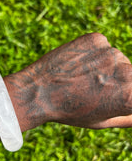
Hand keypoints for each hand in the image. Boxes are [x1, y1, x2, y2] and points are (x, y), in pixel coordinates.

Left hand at [7, 33, 131, 128]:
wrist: (38, 91)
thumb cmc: (69, 111)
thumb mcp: (102, 122)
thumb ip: (128, 118)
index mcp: (131, 95)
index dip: (123, 96)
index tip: (107, 97)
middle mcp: (127, 71)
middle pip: (130, 73)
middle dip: (117, 81)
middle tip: (92, 88)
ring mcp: (111, 52)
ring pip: (115, 59)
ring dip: (104, 66)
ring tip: (81, 77)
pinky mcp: (96, 39)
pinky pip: (101, 46)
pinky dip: (92, 54)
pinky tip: (76, 64)